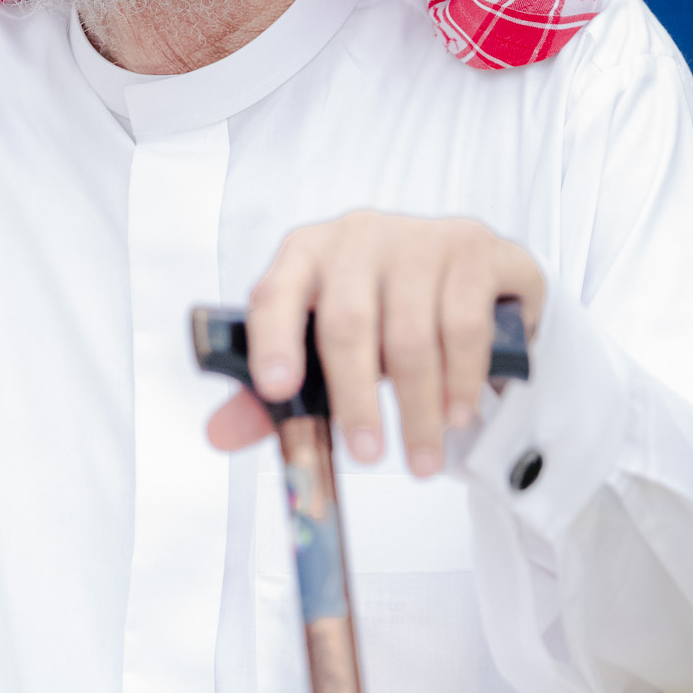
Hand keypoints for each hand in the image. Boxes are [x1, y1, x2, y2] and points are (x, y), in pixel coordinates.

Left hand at [205, 212, 544, 475]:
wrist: (463, 274)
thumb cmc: (380, 311)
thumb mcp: (324, 348)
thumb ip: (272, 391)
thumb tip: (218, 435)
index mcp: (306, 254)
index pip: (275, 293)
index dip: (273, 342)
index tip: (277, 391)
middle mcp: (358, 237)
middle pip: (347, 323)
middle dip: (356, 399)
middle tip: (365, 454)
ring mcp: (420, 238)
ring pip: (411, 334)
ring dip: (418, 406)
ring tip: (421, 456)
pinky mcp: (474, 248)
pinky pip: (464, 324)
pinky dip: (461, 380)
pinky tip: (457, 413)